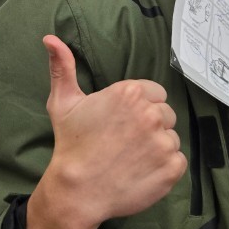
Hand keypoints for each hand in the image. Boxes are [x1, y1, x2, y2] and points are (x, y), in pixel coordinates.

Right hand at [26, 36, 186, 228]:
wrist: (77, 190)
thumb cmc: (71, 144)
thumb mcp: (63, 102)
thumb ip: (62, 66)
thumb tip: (50, 37)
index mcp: (130, 92)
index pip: (154, 93)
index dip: (140, 107)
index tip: (123, 122)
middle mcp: (150, 113)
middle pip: (165, 114)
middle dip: (150, 125)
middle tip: (126, 141)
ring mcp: (163, 142)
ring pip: (171, 138)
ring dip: (157, 146)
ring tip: (132, 158)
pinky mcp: (172, 168)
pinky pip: (178, 161)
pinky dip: (165, 168)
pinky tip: (143, 171)